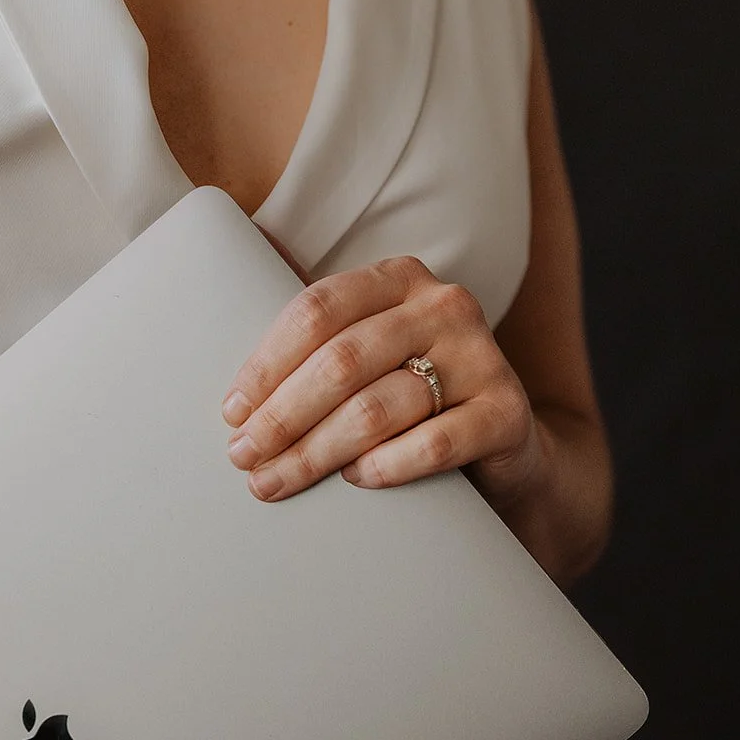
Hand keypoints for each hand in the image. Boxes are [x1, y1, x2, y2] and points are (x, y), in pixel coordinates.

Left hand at [221, 252, 542, 506]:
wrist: (503, 449)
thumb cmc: (414, 399)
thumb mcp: (371, 354)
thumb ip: (319, 329)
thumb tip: (248, 259)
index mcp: (401, 279)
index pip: (318, 310)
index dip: (267, 363)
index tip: (232, 412)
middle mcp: (445, 306)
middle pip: (341, 361)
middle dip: (281, 415)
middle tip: (245, 457)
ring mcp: (482, 357)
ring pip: (379, 406)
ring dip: (316, 451)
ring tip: (277, 480)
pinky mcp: (507, 412)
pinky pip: (434, 441)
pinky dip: (386, 465)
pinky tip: (354, 480)